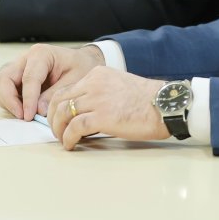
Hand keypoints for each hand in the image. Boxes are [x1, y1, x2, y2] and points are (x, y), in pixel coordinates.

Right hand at [0, 44, 104, 120]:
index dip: (27, 100)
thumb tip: (38, 110)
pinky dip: (7, 100)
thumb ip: (56, 94)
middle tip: (23, 116)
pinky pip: (1, 88)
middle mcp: (25, 58)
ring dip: (6, 101)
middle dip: (9, 100)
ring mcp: (17, 66)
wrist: (82, 61)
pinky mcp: (14, 75)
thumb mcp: (76, 79)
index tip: (29, 116)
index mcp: (41, 54)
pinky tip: (22, 108)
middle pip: (3, 79)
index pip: (28, 78)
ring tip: (24, 113)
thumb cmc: (81, 67)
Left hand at [47, 66, 169, 149]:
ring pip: (62, 114)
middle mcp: (94, 83)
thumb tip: (84, 113)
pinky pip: (74, 129)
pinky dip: (68, 139)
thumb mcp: (120, 86)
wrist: (165, 105)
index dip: (57, 107)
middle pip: (59, 101)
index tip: (59, 119)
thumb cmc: (148, 101)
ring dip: (58, 130)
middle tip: (56, 131)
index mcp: (99, 74)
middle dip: (53, 118)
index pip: (66, 89)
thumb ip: (101, 93)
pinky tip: (71, 145)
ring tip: (63, 140)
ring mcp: (97, 99)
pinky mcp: (102, 117)